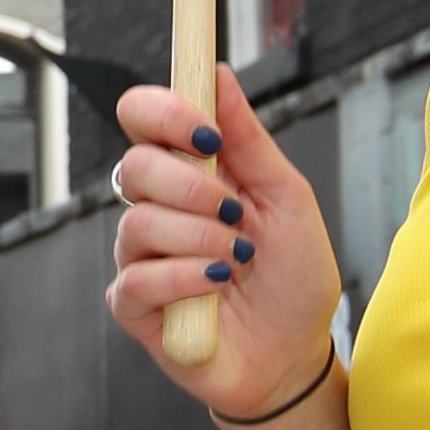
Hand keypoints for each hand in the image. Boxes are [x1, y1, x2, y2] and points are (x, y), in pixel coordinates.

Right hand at [102, 66, 343, 417]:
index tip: (202, 127)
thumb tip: (219, 73)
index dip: (161, 110)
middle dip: (189, 186)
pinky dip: (183, 279)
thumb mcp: (287, 198)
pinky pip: (136, 279)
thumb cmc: (293, 278)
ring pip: (137, 224)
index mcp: (190, 172)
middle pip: (133, 166)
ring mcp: (141, 258)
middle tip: (234, 213)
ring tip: (237, 261)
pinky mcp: (134, 307)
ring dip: (198, 239)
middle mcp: (158, 208)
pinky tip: (216, 287)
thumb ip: (249, 139)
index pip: (143, 119)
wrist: (296, 356)